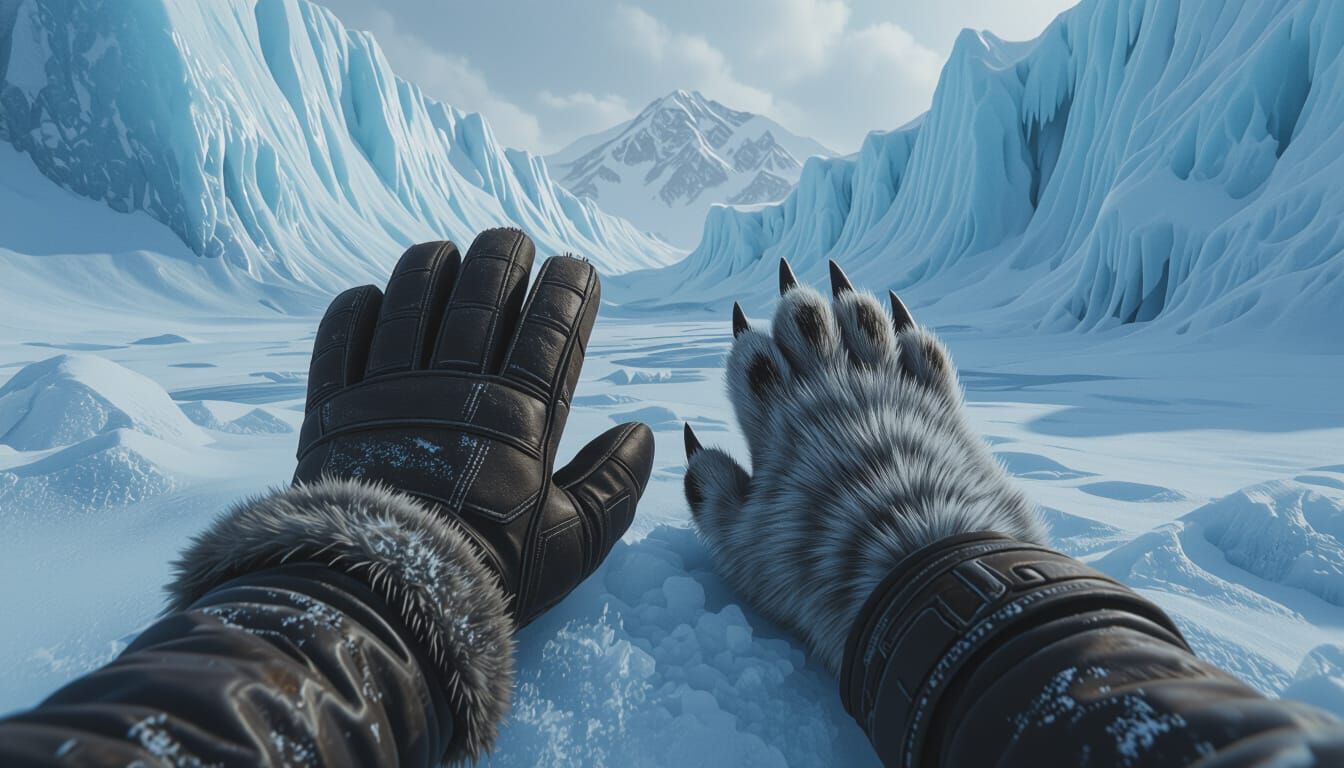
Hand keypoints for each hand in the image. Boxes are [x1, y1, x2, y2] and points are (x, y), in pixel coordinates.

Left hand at [296, 228, 654, 626]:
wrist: (381, 601)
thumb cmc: (486, 574)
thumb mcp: (569, 544)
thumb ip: (614, 487)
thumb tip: (643, 434)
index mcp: (520, 416)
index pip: (553, 330)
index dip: (569, 289)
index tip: (578, 267)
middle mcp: (455, 388)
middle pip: (483, 296)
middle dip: (504, 258)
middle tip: (513, 242)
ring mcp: (389, 392)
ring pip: (412, 301)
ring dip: (431, 267)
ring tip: (445, 252)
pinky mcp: (333, 408)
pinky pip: (340, 338)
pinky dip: (356, 310)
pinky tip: (371, 296)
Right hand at [683, 259, 1045, 670]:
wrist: (914, 580)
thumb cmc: (816, 568)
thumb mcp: (740, 545)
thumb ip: (714, 494)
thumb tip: (701, 454)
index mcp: (774, 420)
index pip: (749, 353)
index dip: (749, 350)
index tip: (757, 366)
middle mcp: (827, 394)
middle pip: (804, 319)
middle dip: (796, 312)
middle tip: (800, 322)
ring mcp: (886, 393)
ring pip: (864, 319)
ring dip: (853, 311)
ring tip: (849, 312)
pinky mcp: (939, 407)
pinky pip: (925, 348)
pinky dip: (913, 336)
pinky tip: (908, 336)